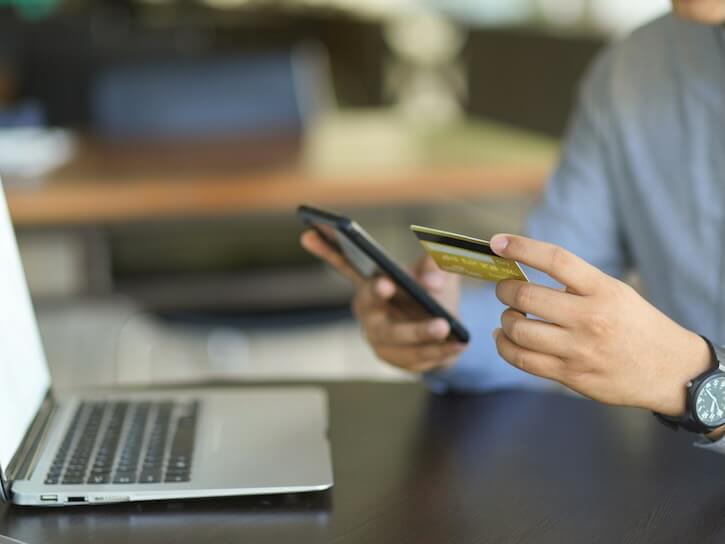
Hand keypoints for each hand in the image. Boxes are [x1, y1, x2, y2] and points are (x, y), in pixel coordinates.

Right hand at [301, 229, 465, 372]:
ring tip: (444, 326)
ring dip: (419, 332)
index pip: (343, 264)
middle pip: (367, 303)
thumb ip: (437, 266)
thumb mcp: (440, 270)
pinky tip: (456, 343)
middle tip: (388, 284)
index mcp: (371, 282)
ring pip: (393, 337)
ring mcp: (379, 338)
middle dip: (376, 295)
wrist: (447, 332)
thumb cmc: (434, 295)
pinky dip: (436, 351)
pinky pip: (413, 358)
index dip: (326, 250)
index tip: (310, 234)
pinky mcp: (395, 359)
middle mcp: (368, 310)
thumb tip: (431, 282)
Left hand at [489, 234, 710, 416]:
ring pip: (518, 330)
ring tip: (510, 316)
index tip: (498, 243)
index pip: (556, 259)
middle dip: (504, 290)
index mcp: (603, 289)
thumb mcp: (616, 292)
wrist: (672, 372)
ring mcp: (579, 349)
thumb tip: (524, 276)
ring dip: (505, 319)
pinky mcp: (571, 375)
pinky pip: (522, 360)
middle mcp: (590, 317)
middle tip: (504, 290)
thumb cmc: (637, 326)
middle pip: (526, 296)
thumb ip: (576, 284)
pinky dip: (505, 346)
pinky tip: (505, 338)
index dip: (522, 248)